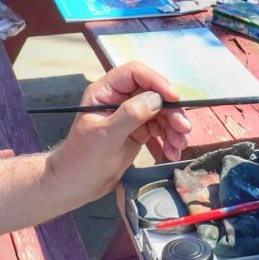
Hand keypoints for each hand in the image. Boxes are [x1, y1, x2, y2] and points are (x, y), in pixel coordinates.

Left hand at [47, 62, 191, 203]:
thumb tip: (156, 99)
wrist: (75, 185)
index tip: (173, 99)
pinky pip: (159, 129)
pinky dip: (169, 139)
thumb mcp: (105, 137)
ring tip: (179, 146)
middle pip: (153, 93)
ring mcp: (130, 116)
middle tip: (183, 129)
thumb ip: (130, 115)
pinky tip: (172, 152)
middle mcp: (119, 100)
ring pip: (160, 112)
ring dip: (173, 127)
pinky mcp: (137, 132)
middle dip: (171, 111)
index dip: (156, 81)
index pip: (134, 74)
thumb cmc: (82, 160)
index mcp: (105, 92)